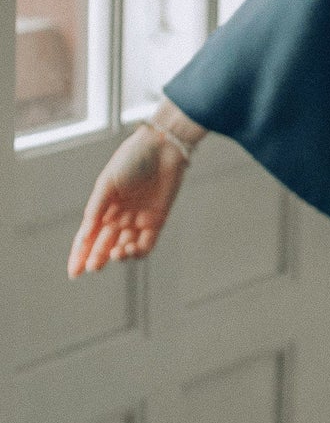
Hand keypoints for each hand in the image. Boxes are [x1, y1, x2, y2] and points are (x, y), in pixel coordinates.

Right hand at [68, 122, 193, 275]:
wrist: (162, 149)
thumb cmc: (131, 160)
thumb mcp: (107, 183)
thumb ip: (96, 209)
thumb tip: (85, 235)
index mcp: (102, 207)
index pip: (87, 236)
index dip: (79, 254)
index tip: (73, 273)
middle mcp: (118, 216)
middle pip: (103, 245)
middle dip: (95, 258)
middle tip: (91, 269)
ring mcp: (137, 220)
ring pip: (124, 248)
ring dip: (117, 255)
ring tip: (115, 254)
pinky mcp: (156, 221)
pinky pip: (145, 244)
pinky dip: (137, 252)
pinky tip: (129, 250)